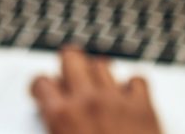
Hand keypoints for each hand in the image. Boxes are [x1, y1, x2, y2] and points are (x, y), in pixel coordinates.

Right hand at [31, 46, 163, 133]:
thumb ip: (55, 129)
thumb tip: (54, 122)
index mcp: (61, 116)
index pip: (42, 82)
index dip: (41, 86)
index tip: (44, 92)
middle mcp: (87, 101)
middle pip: (72, 58)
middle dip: (68, 65)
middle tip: (69, 77)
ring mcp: (117, 100)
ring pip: (102, 64)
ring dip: (98, 74)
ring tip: (97, 87)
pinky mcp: (143, 106)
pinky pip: (136, 79)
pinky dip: (132, 86)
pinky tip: (127, 98)